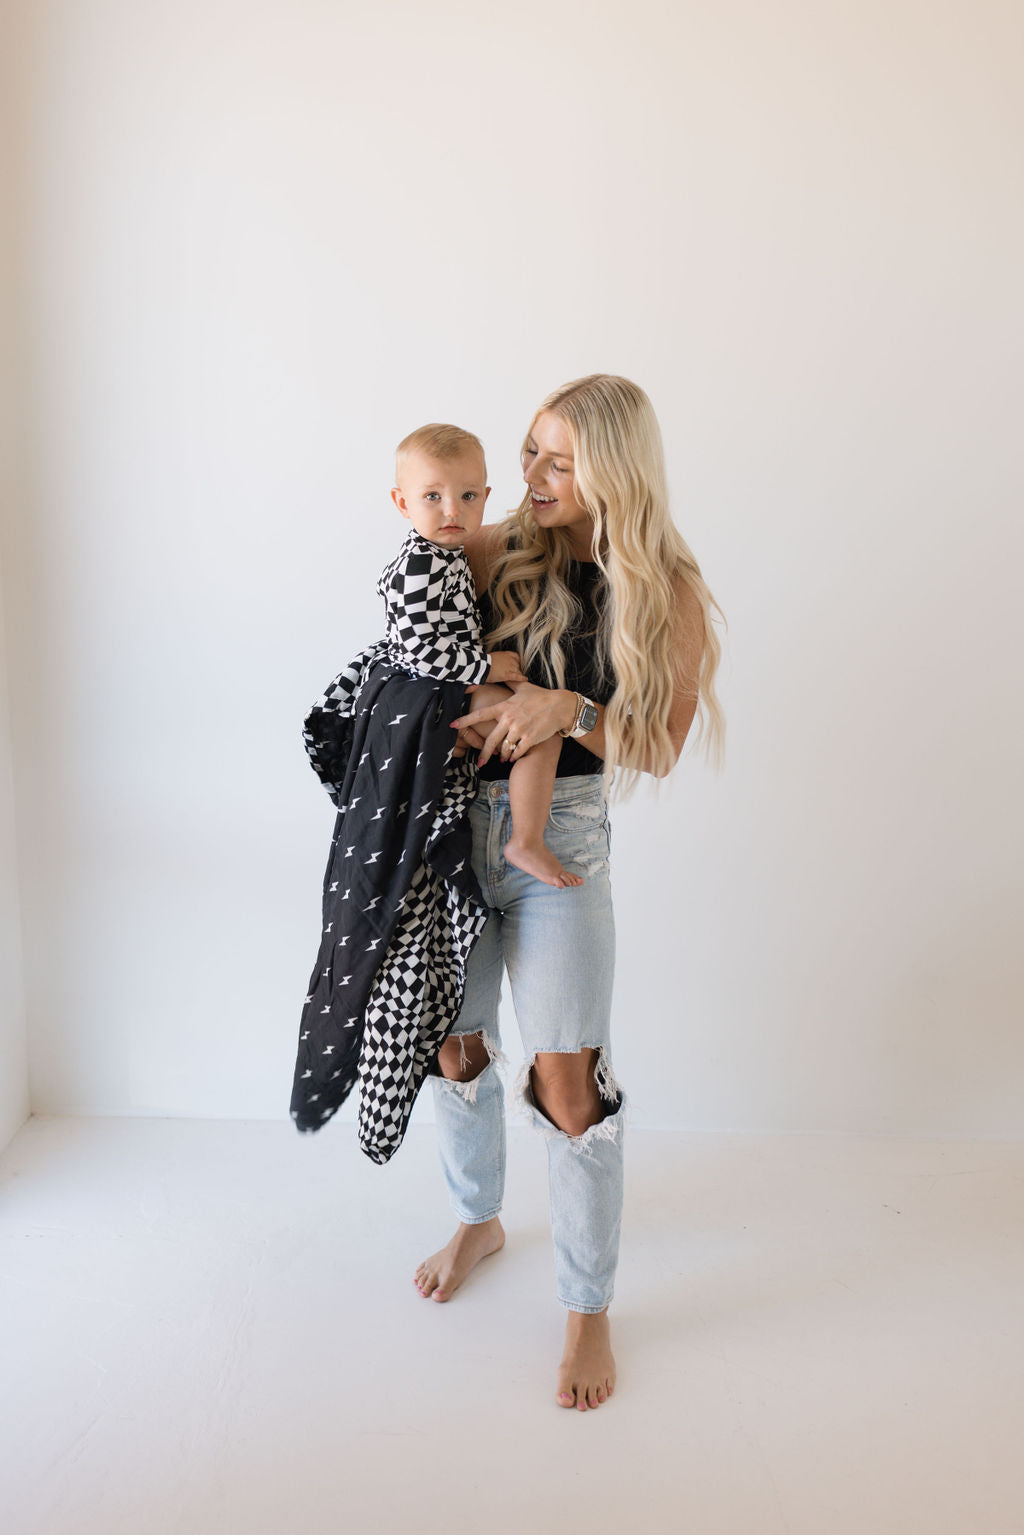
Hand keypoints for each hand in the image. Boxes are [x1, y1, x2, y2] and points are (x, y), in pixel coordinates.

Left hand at [452, 683, 575, 765]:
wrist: (560, 706)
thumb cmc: (542, 696)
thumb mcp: (523, 687)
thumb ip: (510, 683)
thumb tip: (504, 674)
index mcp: (505, 707)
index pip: (481, 714)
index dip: (465, 720)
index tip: (453, 725)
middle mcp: (509, 719)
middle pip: (491, 740)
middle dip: (484, 753)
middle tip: (479, 762)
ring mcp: (519, 729)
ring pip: (504, 748)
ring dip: (501, 755)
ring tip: (501, 759)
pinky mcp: (530, 738)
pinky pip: (516, 752)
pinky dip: (513, 757)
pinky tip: (512, 759)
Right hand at [486, 650, 525, 685]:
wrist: (481, 667)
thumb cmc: (483, 663)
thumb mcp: (491, 657)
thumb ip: (497, 659)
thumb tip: (495, 662)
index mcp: (504, 654)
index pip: (515, 656)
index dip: (516, 660)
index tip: (516, 663)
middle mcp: (509, 660)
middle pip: (517, 664)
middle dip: (516, 668)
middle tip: (515, 672)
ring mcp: (509, 667)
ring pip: (518, 670)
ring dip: (518, 674)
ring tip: (520, 677)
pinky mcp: (508, 675)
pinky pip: (518, 676)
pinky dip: (522, 678)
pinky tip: (525, 679)